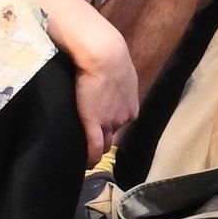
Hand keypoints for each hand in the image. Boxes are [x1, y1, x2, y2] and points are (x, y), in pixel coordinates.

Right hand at [68, 11, 138, 163]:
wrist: (103, 54)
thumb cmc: (109, 56)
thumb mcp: (121, 73)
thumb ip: (117, 85)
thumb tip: (108, 84)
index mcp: (131, 106)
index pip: (122, 125)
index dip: (111, 130)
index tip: (104, 133)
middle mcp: (124, 118)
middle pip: (113, 136)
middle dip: (105, 142)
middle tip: (93, 147)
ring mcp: (109, 122)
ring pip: (103, 143)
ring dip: (96, 150)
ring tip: (86, 157)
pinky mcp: (94, 123)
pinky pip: (94, 147)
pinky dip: (91, 158)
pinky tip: (86, 164)